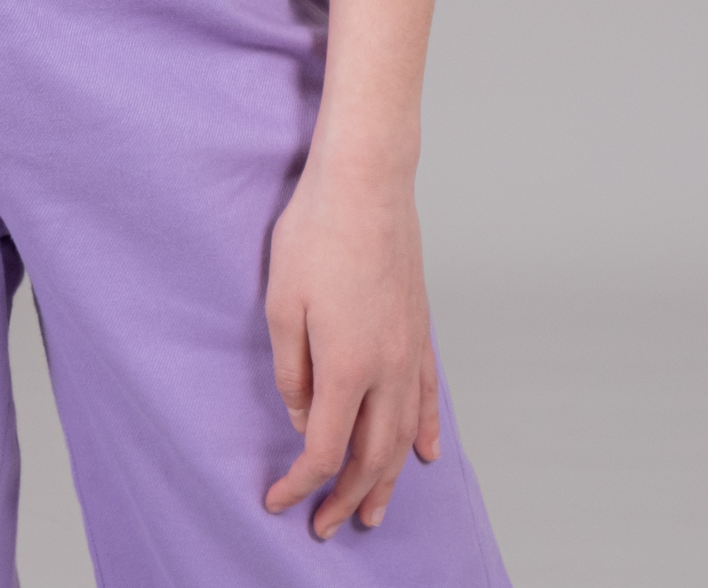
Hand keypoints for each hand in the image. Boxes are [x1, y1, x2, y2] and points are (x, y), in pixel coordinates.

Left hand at [262, 169, 439, 538]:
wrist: (367, 180)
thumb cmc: (316, 231)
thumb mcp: (281, 302)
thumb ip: (292, 370)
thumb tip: (303, 415)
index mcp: (347, 366)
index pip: (325, 449)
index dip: (301, 484)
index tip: (279, 501)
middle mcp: (387, 368)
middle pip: (372, 456)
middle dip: (346, 498)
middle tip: (326, 527)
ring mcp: (411, 349)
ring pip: (405, 435)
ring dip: (389, 480)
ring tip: (372, 512)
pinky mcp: (420, 327)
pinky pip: (428, 395)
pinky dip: (425, 430)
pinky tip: (425, 454)